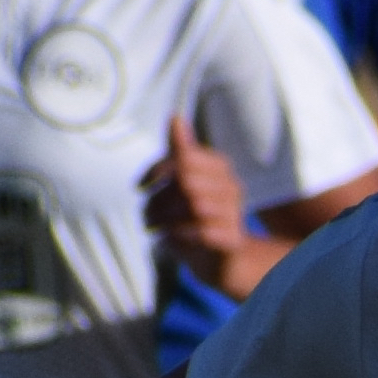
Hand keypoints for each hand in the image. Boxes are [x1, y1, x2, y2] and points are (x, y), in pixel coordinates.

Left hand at [143, 119, 284, 300]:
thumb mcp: (187, 182)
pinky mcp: (234, 240)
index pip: (183, 158)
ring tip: (152, 228)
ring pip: (193, 206)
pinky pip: (203, 232)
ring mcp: (236, 214)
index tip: (141, 187)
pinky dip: (181, 236)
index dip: (156, 171)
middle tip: (145, 215)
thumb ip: (181, 152)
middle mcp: (233, 187)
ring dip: (164, 219)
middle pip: (186, 181)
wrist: (221, 260)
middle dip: (158, 199)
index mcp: (220, 167)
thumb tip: (175, 117)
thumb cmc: (198, 217)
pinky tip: (170, 239)